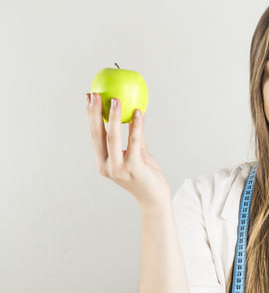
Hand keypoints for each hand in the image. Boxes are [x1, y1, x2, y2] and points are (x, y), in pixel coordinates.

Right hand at [87, 93, 169, 210]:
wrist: (155, 198)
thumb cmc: (146, 176)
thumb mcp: (137, 154)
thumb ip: (133, 137)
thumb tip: (133, 114)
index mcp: (104, 162)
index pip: (94, 135)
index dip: (91, 116)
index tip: (89, 97)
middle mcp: (108, 166)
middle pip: (99, 135)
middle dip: (95, 113)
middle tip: (96, 94)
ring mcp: (119, 169)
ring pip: (114, 138)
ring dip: (115, 117)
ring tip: (116, 100)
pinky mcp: (134, 169)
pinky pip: (135, 143)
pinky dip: (136, 127)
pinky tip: (139, 113)